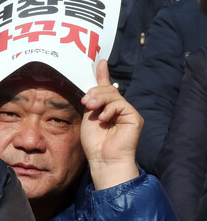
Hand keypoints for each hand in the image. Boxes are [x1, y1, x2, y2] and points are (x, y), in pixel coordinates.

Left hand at [80, 59, 141, 189]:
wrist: (103, 158)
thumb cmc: (94, 142)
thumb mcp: (88, 116)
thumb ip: (92, 101)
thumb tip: (91, 86)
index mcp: (107, 108)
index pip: (106, 87)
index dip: (103, 74)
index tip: (100, 62)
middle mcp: (119, 108)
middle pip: (108, 89)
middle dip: (95, 92)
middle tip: (86, 102)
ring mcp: (128, 112)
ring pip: (113, 94)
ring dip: (99, 99)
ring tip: (92, 108)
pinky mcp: (135, 117)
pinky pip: (121, 104)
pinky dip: (110, 109)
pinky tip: (104, 118)